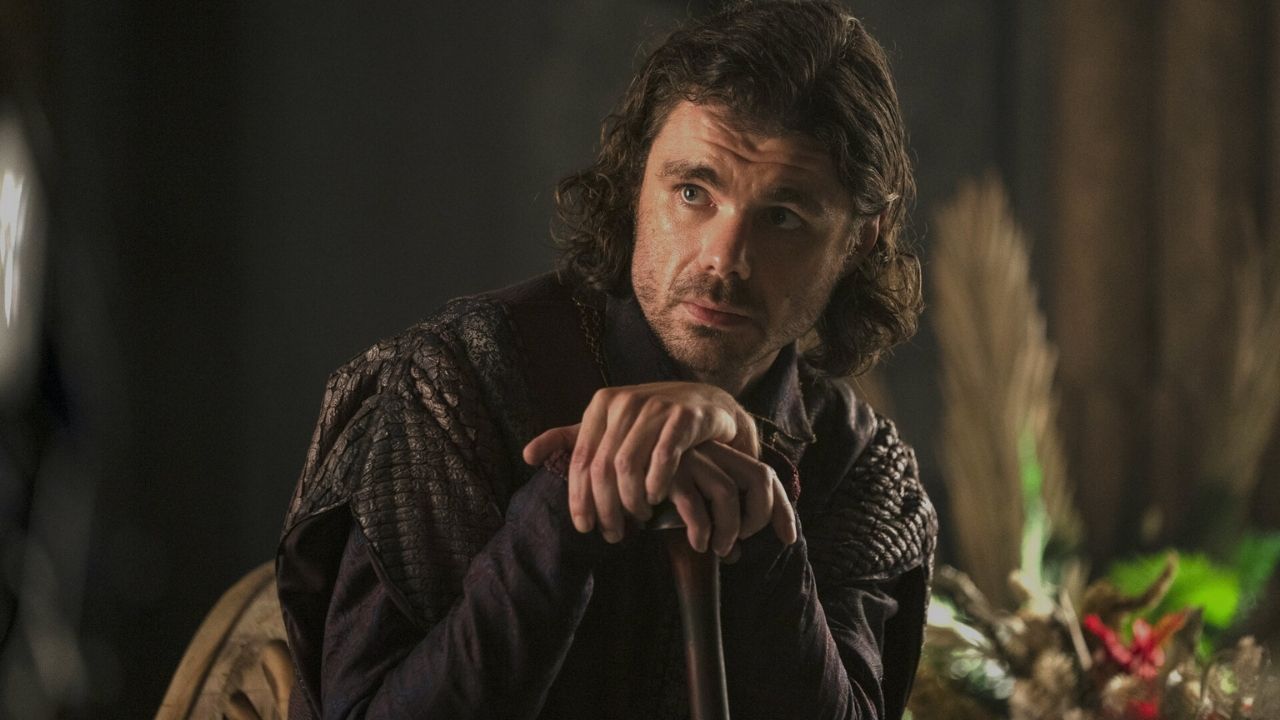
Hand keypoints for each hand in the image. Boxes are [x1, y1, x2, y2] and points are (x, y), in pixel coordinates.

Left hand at [522, 381, 758, 541]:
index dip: (579, 498)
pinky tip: (656, 498)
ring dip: (630, 500)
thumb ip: (569, 439)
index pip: (580, 460)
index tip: (584, 527)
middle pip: (602, 468)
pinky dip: (656, 483)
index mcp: (602, 405)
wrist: (705, 403)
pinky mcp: (684, 417)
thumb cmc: (650, 422)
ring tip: (638, 518)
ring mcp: (656, 407)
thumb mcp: (608, 425)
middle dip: (605, 508)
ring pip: (628, 466)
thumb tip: (526, 456)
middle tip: (611, 534)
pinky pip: (663, 458)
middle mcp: (625, 402)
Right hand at [663, 441, 797, 555]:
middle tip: (739, 543)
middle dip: (758, 519)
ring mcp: (691, 458)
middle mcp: (713, 452)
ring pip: (729, 493)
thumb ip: (716, 524)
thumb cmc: (658, 496)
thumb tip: (735, 556)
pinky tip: (696, 544)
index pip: (767, 477)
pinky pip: (694, 504)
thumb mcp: (695, 507)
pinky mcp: (667, 472)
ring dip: (729, 529)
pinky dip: (701, 530)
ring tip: (716, 548)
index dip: (783, 510)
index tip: (789, 540)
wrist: (614, 472)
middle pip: (760, 477)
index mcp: (723, 456)